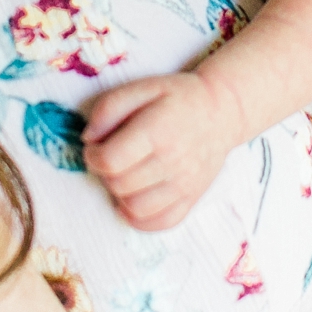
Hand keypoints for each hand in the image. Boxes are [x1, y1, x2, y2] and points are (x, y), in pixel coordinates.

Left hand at [81, 73, 243, 229]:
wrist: (222, 111)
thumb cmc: (178, 97)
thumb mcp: (143, 87)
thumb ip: (109, 107)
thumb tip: (89, 139)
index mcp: (157, 130)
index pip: (111, 160)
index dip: (93, 157)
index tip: (96, 148)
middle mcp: (173, 161)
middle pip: (120, 185)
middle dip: (105, 173)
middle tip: (111, 158)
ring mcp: (185, 184)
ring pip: (135, 208)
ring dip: (120, 195)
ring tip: (124, 176)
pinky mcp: (192, 198)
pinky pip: (159, 223)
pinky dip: (140, 217)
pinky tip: (134, 198)